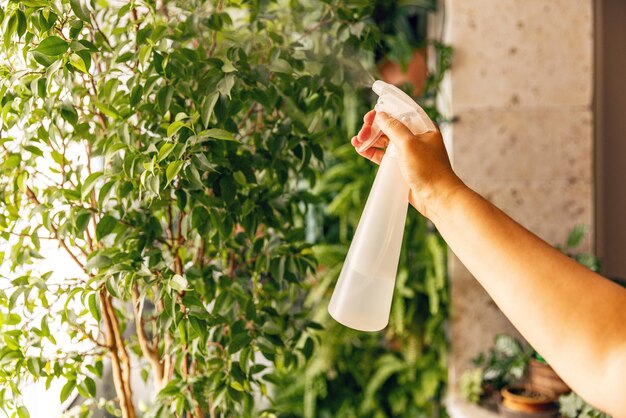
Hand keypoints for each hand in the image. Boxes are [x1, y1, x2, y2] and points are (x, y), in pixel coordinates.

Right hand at [350, 110, 464, 218]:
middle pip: (389, 127)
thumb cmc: (429, 169)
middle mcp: (416, 138)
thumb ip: (394, 128)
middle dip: (373, 128)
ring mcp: (408, 152)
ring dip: (370, 139)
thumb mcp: (409, 144)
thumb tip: (381, 115)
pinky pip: (384, 156)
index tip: (369, 117)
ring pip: (384, 141)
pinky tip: (361, 149)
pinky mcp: (401, 166)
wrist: (437, 197)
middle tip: (361, 133)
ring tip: (356, 141)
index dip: (384, 112)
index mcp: (423, 128)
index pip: (400, 113)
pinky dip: (372, 152)